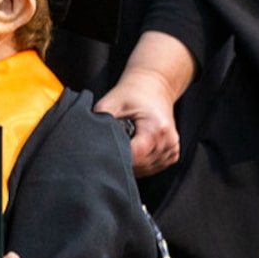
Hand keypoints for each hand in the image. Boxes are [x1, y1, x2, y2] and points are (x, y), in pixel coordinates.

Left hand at [94, 31, 193, 176]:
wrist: (154, 86)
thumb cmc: (131, 94)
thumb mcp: (109, 103)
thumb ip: (98, 123)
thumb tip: (86, 143)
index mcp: (156, 128)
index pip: (134, 156)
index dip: (116, 156)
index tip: (104, 151)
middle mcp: (168, 141)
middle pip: (138, 165)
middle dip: (121, 158)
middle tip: (111, 144)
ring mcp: (172, 150)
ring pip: (144, 170)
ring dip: (131, 163)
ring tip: (124, 143)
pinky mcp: (172, 155)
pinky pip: (151, 169)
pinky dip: (140, 163)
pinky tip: (133, 148)